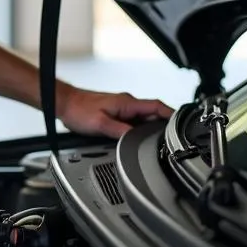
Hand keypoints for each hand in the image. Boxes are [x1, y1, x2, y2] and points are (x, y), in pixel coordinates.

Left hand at [56, 84, 173, 138]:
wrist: (63, 104)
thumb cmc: (78, 110)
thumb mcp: (100, 124)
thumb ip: (120, 131)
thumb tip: (137, 139)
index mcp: (128, 103)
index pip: (158, 106)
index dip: (172, 115)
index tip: (182, 125)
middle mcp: (127, 104)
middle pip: (153, 114)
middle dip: (162, 127)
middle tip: (168, 141)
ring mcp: (121, 108)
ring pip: (143, 119)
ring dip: (149, 129)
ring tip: (153, 142)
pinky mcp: (115, 113)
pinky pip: (133, 122)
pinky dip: (138, 130)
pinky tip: (136, 139)